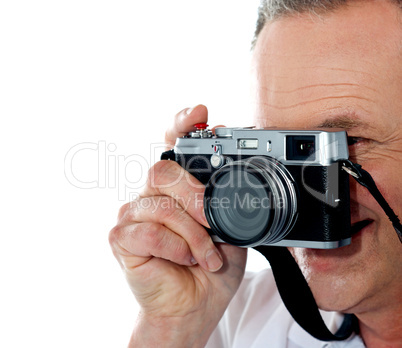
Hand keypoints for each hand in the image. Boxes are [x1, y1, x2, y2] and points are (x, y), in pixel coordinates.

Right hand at [109, 105, 246, 346]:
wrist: (195, 305)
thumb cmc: (209, 266)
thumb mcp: (229, 229)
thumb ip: (227, 202)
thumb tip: (237, 175)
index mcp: (176, 187)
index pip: (171, 144)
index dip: (182, 124)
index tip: (200, 113)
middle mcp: (151, 195)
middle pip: (162, 170)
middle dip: (194, 195)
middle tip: (213, 220)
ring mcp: (133, 214)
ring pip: (160, 204)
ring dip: (192, 232)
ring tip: (207, 254)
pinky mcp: (122, 238)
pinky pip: (151, 231)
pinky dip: (177, 248)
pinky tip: (186, 260)